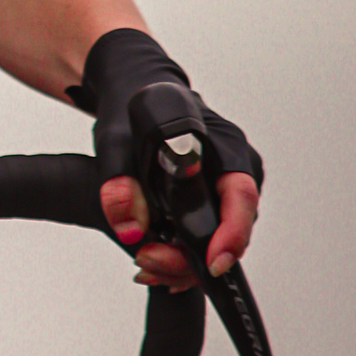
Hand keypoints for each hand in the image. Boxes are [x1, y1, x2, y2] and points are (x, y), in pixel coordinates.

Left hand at [76, 27, 264, 292]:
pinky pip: (210, 234)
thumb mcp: (114, 140)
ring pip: (221, 238)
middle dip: (193, 258)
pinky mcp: (216, 198)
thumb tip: (129, 229)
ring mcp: (229, 184)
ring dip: (185, 260)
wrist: (134, 93)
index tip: (212, 263)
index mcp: (223, 144)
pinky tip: (155, 256)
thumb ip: (118, 183)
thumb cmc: (133, 108)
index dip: (231, 234)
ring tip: (144, 261)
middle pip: (232, 228)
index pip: (240, 195)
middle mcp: (236, 166)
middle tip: (148, 262)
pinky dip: (185, 252)